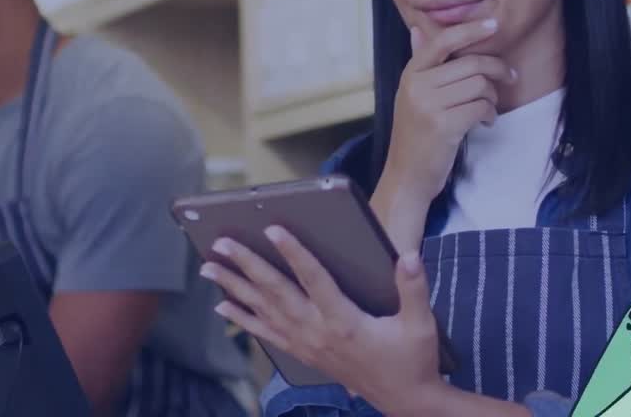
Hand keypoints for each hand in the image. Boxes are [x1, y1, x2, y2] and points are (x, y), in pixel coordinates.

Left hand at [201, 227, 442, 416]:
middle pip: (276, 292)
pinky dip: (243, 319)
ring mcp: (306, 345)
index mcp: (344, 322)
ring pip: (264, 311)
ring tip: (210, 268)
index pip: (314, 280)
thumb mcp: (420, 325)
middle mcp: (318, 332)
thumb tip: (409, 256)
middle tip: (222, 243)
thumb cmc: (412, 360)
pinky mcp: (303, 354)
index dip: (294, 253)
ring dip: (235, 288)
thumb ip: (414, 288)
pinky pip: (266, 334)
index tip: (273, 230)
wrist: (404, 401)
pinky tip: (223, 307)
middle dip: (247, 266)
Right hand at [383, 19, 514, 202]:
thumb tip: (417, 30)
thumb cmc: (416, 133)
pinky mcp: (443, 126)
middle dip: (497, 70)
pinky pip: (481, 107)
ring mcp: (428, 105)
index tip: (493, 25)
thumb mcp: (412, 95)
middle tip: (509, 78)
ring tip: (488, 109)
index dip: (471, 30)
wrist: (407, 174)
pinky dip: (489, 114)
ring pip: (480, 85)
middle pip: (471, 63)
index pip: (442, 41)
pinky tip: (485, 122)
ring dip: (493, 97)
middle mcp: (416, 85)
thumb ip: (420, 63)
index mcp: (410, 74)